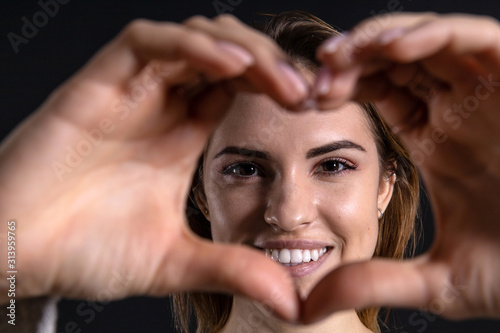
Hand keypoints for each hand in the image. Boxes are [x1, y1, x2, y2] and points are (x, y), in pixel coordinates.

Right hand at [0, 15, 308, 320]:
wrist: (16, 254)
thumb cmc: (85, 252)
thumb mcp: (175, 261)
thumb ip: (232, 270)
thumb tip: (291, 299)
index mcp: (182, 136)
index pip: (240, 89)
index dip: (280, 89)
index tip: (316, 107)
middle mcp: (160, 107)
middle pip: (226, 56)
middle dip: (271, 64)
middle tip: (308, 91)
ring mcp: (128, 92)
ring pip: (194, 39)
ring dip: (241, 49)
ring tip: (280, 79)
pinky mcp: (95, 84)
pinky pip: (147, 43)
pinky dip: (190, 45)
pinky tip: (230, 64)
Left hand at [304, 13, 499, 321]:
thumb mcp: (438, 279)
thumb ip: (376, 283)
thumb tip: (310, 306)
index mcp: (436, 140)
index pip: (380, 93)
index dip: (342, 89)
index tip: (307, 102)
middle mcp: (459, 110)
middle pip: (395, 60)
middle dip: (352, 59)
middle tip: (318, 72)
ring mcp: (489, 93)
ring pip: (426, 40)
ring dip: (379, 40)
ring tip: (341, 56)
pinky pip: (472, 39)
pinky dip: (431, 35)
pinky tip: (391, 51)